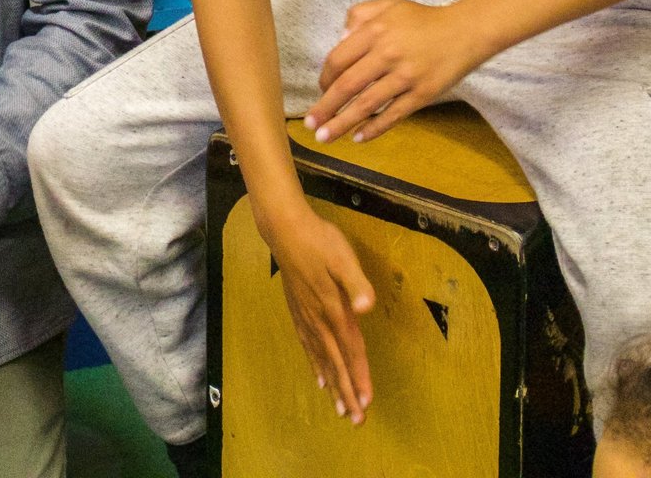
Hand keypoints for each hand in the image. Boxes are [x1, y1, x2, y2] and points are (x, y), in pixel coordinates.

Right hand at [262, 203, 374, 423]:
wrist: (284, 229)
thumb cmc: (318, 239)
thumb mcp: (342, 256)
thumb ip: (355, 282)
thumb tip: (366, 307)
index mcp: (332, 308)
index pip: (349, 350)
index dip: (358, 376)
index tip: (366, 402)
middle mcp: (318, 319)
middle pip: (335, 362)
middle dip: (346, 392)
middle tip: (355, 420)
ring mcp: (306, 317)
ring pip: (321, 359)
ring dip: (332, 385)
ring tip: (339, 409)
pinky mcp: (298, 311)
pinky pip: (307, 346)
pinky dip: (315, 365)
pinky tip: (319, 378)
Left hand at [306, 0, 491, 143]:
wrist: (465, 31)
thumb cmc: (422, 19)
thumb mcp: (388, 5)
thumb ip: (359, 16)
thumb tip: (340, 41)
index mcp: (375, 31)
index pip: (338, 60)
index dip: (324, 79)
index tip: (320, 91)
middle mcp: (387, 54)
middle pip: (348, 85)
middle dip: (325, 107)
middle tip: (311, 125)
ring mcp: (406, 76)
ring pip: (367, 104)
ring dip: (342, 123)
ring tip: (325, 137)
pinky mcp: (422, 94)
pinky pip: (394, 115)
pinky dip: (375, 128)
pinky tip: (359, 137)